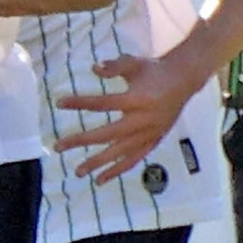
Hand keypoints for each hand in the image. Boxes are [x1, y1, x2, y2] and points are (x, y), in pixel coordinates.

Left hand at [53, 55, 204, 182]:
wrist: (183, 81)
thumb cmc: (154, 70)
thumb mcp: (134, 63)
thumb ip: (115, 66)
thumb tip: (94, 69)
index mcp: (137, 100)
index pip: (102, 103)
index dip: (80, 103)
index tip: (59, 103)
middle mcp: (142, 121)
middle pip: (107, 134)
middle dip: (81, 140)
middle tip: (58, 147)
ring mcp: (149, 134)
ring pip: (120, 153)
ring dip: (98, 163)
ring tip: (78, 172)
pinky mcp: (153, 142)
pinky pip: (133, 160)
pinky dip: (117, 170)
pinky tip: (101, 179)